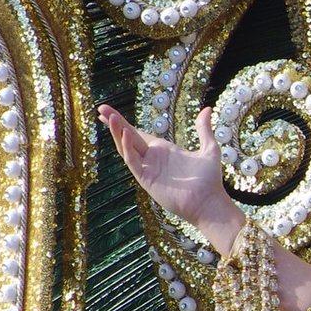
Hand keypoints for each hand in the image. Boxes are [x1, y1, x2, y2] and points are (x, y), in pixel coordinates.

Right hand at [97, 103, 244, 250]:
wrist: (209, 202)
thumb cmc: (209, 180)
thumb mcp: (209, 148)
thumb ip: (204, 129)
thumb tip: (206, 109)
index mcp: (163, 149)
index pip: (138, 133)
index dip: (123, 123)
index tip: (108, 112)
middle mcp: (152, 158)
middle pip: (128, 137)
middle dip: (115, 123)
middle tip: (101, 108)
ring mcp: (148, 168)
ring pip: (127, 148)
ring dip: (117, 133)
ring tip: (108, 117)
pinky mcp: (146, 179)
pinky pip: (133, 162)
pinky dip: (128, 149)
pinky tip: (125, 135)